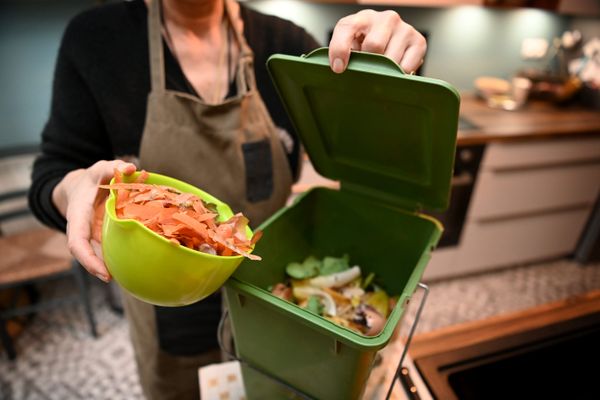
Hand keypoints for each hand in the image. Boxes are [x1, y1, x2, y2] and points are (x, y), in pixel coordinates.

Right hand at [53, 160, 136, 281]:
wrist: (81, 187)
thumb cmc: (93, 178)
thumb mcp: (102, 168)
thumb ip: (115, 166)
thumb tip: (132, 168)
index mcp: (78, 215)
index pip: (77, 241)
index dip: (88, 259)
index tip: (102, 272)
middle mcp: (81, 229)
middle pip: (84, 254)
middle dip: (96, 268)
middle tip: (113, 279)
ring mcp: (90, 235)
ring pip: (96, 254)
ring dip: (109, 266)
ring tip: (126, 277)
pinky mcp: (100, 236)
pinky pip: (107, 249)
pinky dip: (119, 257)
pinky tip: (134, 265)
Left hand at [328, 9, 425, 73]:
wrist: (390, 46)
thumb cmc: (365, 47)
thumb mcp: (349, 46)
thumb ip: (341, 52)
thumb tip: (340, 68)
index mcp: (362, 18)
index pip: (348, 28)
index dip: (340, 49)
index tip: (338, 69)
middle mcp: (386, 18)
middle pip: (374, 45)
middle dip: (368, 63)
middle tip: (366, 70)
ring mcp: (404, 28)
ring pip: (391, 59)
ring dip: (383, 71)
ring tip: (381, 70)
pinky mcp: (419, 41)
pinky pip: (406, 67)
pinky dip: (398, 75)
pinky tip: (394, 70)